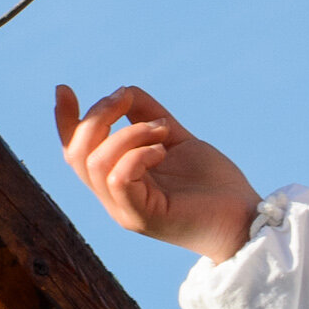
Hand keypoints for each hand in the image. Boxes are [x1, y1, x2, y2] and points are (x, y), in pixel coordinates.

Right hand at [54, 83, 264, 263]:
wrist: (244, 219)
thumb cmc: (213, 184)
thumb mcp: (176, 140)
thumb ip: (150, 117)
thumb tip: (124, 90)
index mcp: (117, 181)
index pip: (75, 152)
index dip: (64, 121)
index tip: (64, 89)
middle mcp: (114, 198)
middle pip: (76, 154)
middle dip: (96, 117)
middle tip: (125, 99)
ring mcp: (126, 210)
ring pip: (95, 163)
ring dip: (127, 133)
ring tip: (161, 130)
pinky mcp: (143, 219)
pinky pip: (119, 178)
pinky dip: (137, 153)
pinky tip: (163, 149)